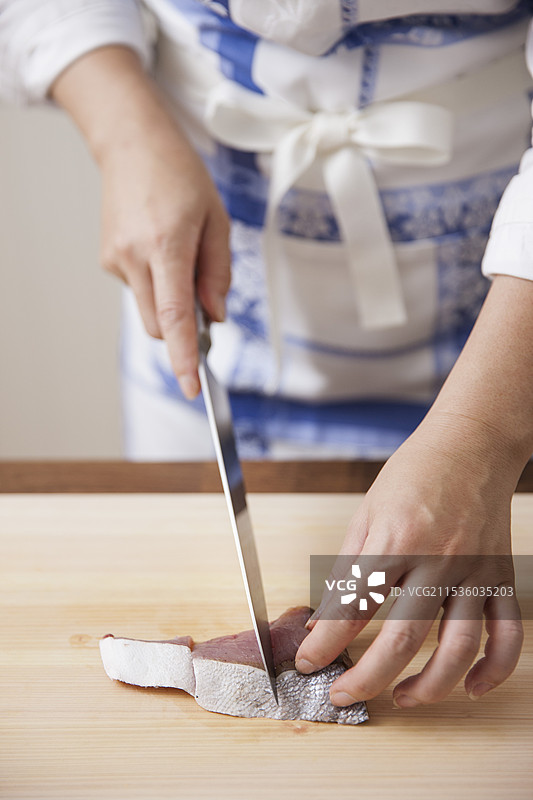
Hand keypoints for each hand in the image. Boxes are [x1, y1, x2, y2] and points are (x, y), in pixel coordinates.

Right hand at [99, 120, 229, 398]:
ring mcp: (115, 260)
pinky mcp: (107, 260)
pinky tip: (160, 247)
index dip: (184, 356)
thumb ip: (217, 272)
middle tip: (204, 293)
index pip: (175, 315)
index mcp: (167, 245)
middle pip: (161, 324)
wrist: (131, 145)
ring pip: (150, 311)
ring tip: (180, 255)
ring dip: (170, 302)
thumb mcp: (216, 219)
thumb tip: (215, 317)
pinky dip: (156, 283)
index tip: (192, 386)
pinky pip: (139, 290)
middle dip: (184, 327)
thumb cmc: (180, 175)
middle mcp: (134, 257)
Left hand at [295, 412, 523, 707]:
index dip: (325, 644)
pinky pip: (506, 633)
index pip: (353, 607)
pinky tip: (469, 687)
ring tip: (403, 699)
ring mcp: (474, 570)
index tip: (308, 663)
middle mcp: (437, 559)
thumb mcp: (367, 514)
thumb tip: (323, 621)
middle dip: (367, 678)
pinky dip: (493, 669)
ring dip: (430, 686)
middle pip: (402, 639)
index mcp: (395, 540)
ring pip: (457, 647)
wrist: (471, 444)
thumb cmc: (413, 474)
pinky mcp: (500, 576)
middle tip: (344, 695)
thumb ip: (346, 570)